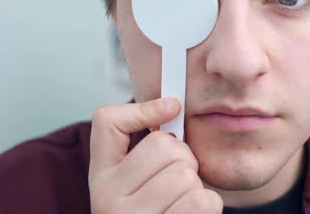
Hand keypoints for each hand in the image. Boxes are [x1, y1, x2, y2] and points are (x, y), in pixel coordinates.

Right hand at [88, 98, 222, 213]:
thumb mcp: (138, 184)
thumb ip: (148, 150)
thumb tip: (172, 106)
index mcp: (101, 178)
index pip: (107, 121)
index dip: (143, 108)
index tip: (172, 108)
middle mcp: (107, 200)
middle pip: (165, 147)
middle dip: (185, 158)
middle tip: (179, 179)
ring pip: (186, 175)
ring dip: (197, 186)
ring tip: (182, 202)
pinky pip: (204, 201)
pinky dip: (207, 207)